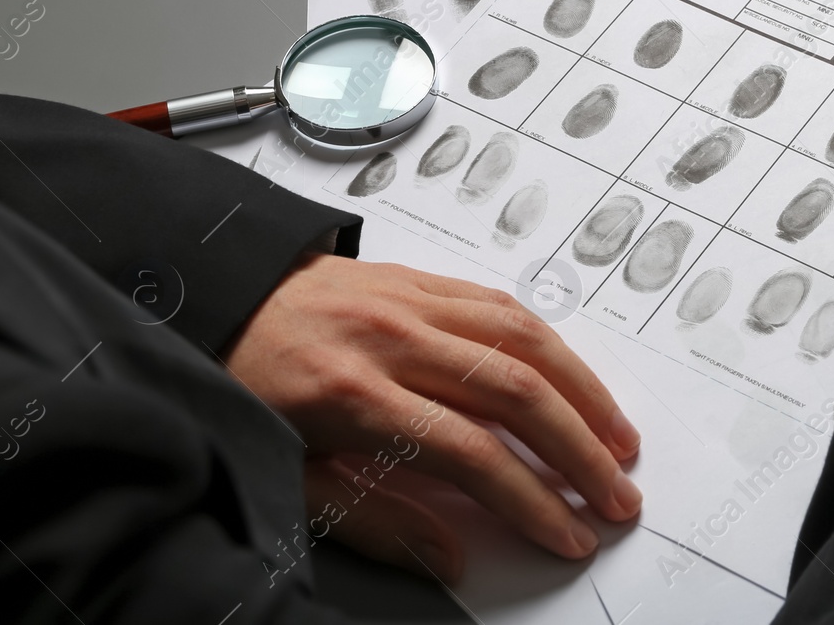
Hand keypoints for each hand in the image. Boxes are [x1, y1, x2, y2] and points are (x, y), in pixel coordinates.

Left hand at [224, 254, 641, 579]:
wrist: (213, 300)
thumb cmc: (248, 389)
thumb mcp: (293, 476)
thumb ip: (378, 520)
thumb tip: (454, 556)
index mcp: (353, 394)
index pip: (470, 453)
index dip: (531, 500)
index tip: (568, 534)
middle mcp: (393, 338)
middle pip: (515, 392)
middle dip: (579, 452)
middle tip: (617, 498)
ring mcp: (411, 300)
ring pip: (524, 339)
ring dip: (584, 392)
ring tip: (620, 440)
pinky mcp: (420, 277)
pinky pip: (502, 304)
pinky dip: (551, 343)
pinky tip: (575, 378)